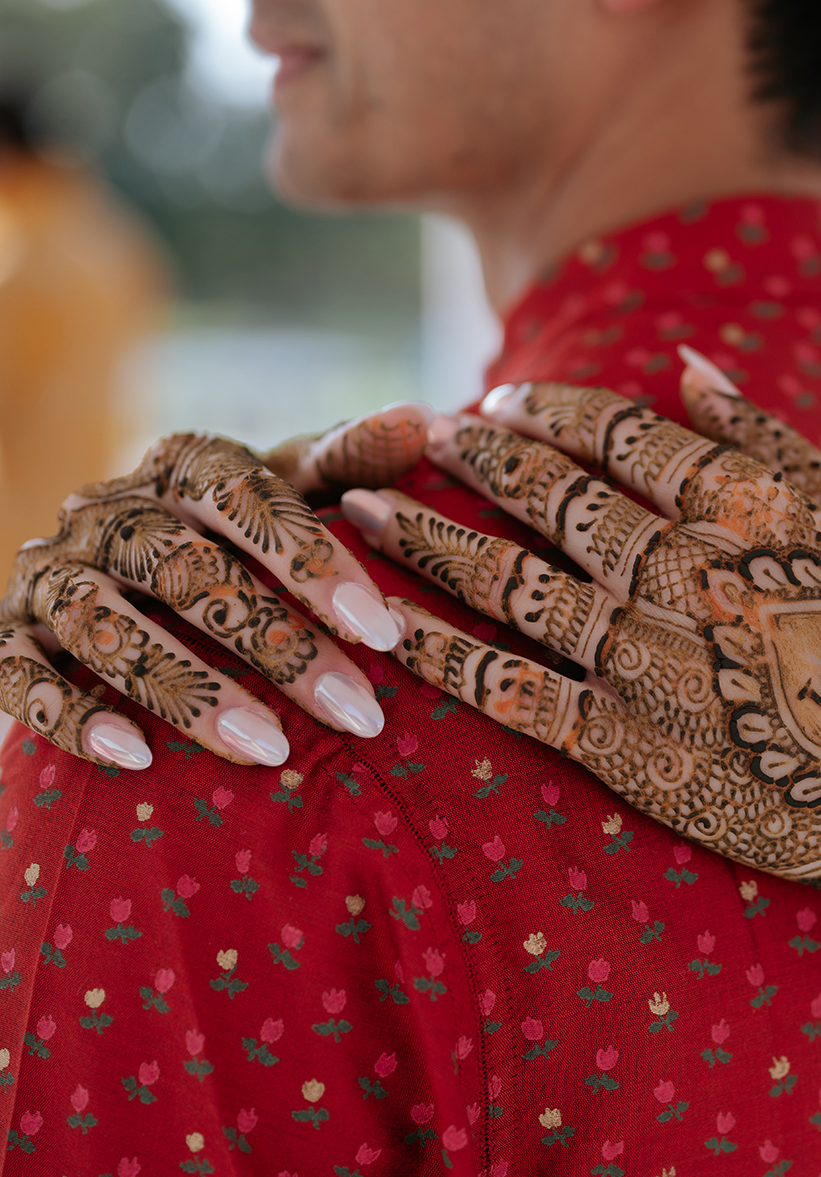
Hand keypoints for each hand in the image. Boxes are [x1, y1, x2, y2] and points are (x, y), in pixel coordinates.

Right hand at [0, 406, 427, 768]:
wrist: (110, 574)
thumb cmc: (231, 538)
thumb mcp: (287, 495)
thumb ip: (347, 465)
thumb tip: (421, 419)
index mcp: (180, 466)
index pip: (246, 498)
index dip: (314, 561)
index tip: (382, 630)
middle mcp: (105, 509)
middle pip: (185, 569)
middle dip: (276, 645)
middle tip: (356, 711)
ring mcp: (49, 572)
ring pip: (105, 624)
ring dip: (188, 688)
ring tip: (270, 749)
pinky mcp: (4, 634)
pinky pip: (19, 673)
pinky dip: (73, 714)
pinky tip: (135, 758)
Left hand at [342, 356, 820, 938]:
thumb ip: (772, 438)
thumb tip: (684, 360)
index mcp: (742, 509)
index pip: (619, 438)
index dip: (546, 412)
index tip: (499, 401)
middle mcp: (685, 576)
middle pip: (552, 501)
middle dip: (472, 461)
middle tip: (413, 434)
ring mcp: (651, 663)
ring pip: (516, 587)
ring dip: (430, 545)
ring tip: (362, 511)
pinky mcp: (629, 748)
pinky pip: (517, 695)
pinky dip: (445, 661)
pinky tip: (385, 633)